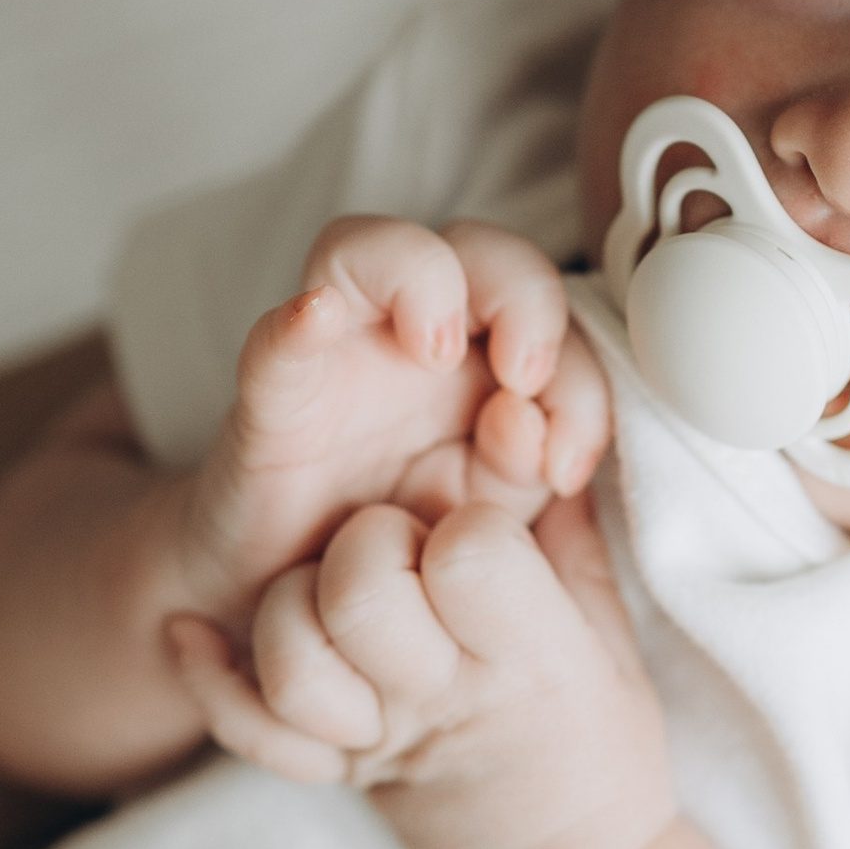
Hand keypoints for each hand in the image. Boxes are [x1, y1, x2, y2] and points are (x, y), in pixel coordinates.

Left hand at [170, 491, 677, 848]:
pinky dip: (207, 678)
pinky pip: (249, 730)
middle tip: (405, 551)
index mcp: (530, 662)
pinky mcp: (335, 772)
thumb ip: (568, 536)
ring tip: (336, 589)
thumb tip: (533, 426)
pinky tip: (192, 632)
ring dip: (297, 602)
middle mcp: (445, 700)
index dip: (467, 522)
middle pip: (361, 589)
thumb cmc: (604, 753)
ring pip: (292, 654)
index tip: (483, 536)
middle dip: (371, 541)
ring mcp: (379, 742)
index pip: (468, 552)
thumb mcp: (612, 640)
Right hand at [178, 219, 611, 626]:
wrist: (294, 600)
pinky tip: (316, 317)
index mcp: (479, 355)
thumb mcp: (490, 509)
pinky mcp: (272, 403)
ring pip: (364, 248)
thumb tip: (526, 418)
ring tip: (437, 351)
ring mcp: (335, 357)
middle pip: (474, 248)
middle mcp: (407, 335)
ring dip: (422, 279)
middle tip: (525, 378)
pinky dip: (294, 324)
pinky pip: (271, 344)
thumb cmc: (401, 537)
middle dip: (524, 297)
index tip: (568, 466)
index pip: (550, 319)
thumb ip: (524, 465)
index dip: (578, 380)